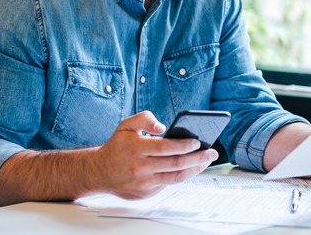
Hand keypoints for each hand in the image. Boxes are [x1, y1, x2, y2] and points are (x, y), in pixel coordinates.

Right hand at [94, 111, 218, 198]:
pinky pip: (168, 184)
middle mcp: (141, 167)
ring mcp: (144, 182)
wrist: (99, 172)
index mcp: (137, 149)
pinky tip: (191, 168)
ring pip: (176, 177)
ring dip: (195, 169)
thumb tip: (163, 126)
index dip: (184, 145)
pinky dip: (182, 176)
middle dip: (198, 158)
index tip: (198, 141)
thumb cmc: (116, 147)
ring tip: (206, 161)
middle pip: (176, 164)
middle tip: (212, 152)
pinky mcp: (146, 193)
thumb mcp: (126, 125)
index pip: (166, 148)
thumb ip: (144, 118)